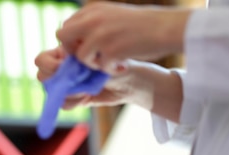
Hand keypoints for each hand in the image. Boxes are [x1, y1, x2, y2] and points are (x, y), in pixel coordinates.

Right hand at [35, 47, 160, 109]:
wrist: (130, 81)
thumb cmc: (116, 62)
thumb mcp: (97, 58)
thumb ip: (79, 62)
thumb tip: (64, 69)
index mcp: (64, 52)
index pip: (42, 59)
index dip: (49, 65)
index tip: (63, 67)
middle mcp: (62, 68)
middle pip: (42, 76)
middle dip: (57, 80)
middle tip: (74, 80)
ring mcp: (67, 85)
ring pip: (52, 92)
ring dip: (69, 92)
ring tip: (85, 88)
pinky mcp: (74, 98)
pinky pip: (63, 104)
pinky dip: (74, 102)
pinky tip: (87, 96)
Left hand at [56, 1, 190, 69]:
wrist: (166, 27)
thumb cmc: (141, 24)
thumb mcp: (112, 15)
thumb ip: (92, 23)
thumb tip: (74, 39)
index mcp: (92, 10)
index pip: (66, 26)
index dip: (72, 41)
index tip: (85, 48)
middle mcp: (93, 19)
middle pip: (63, 36)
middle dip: (72, 51)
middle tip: (89, 58)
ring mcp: (101, 34)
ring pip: (80, 56)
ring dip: (93, 64)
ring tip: (110, 62)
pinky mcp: (112, 49)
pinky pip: (99, 67)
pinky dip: (110, 70)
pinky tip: (123, 65)